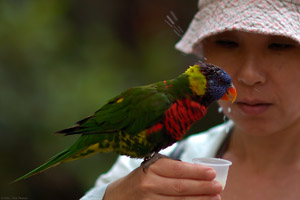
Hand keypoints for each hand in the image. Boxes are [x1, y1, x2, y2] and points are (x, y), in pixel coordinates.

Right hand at [104, 158, 221, 199]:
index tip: (211, 172)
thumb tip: (199, 172)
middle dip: (202, 187)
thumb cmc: (139, 179)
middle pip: (180, 187)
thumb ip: (171, 168)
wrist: (118, 197)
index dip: (196, 172)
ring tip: (215, 198)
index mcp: (151, 168)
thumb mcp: (151, 167)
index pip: (177, 169)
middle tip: (218, 186)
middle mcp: (149, 184)